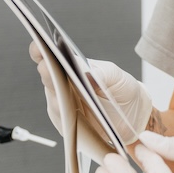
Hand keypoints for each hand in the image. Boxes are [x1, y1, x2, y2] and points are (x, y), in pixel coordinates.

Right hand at [29, 43, 153, 142]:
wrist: (134, 116)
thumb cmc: (123, 90)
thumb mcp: (118, 76)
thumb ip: (103, 73)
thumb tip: (87, 73)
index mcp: (72, 68)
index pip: (51, 57)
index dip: (42, 52)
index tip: (39, 47)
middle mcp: (64, 86)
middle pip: (49, 79)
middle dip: (48, 73)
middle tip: (47, 67)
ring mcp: (64, 105)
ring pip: (54, 101)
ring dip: (56, 96)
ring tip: (58, 89)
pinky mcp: (69, 125)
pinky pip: (63, 121)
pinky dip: (65, 117)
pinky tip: (69, 113)